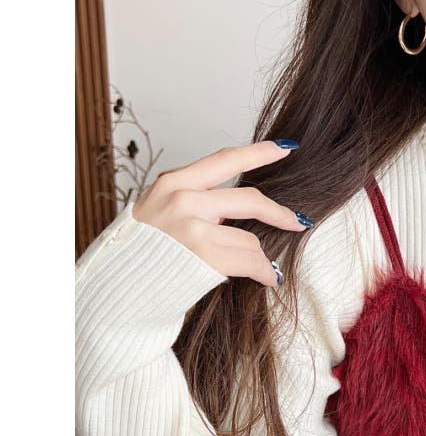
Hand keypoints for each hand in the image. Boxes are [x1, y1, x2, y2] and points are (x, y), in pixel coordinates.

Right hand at [132, 140, 308, 286]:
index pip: (224, 159)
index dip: (259, 153)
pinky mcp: (203, 254)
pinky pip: (251, 261)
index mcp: (173, 183)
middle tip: (297, 222)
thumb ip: (193, 204)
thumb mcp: (159, 214)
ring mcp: (193, 226)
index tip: (285, 148)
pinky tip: (267, 279)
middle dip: (279, 213)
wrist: (118, 287)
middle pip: (250, 199)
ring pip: (251, 239)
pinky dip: (264, 273)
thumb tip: (232, 212)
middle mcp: (182, 198)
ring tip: (263, 270)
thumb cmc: (142, 255)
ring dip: (261, 258)